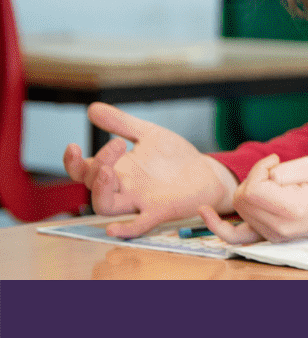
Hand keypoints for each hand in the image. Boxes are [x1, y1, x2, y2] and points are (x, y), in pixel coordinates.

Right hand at [62, 103, 234, 237]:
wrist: (206, 173)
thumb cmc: (173, 157)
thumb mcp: (148, 134)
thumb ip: (122, 123)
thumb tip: (92, 108)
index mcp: (117, 170)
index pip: (83, 171)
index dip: (72, 162)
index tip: (74, 146)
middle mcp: (123, 188)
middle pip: (93, 186)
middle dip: (95, 167)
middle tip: (117, 145)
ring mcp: (139, 201)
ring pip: (105, 206)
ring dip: (101, 192)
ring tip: (107, 172)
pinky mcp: (160, 211)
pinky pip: (138, 225)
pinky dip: (125, 229)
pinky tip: (113, 229)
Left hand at [200, 154, 307, 243]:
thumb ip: (284, 171)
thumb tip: (261, 177)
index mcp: (292, 212)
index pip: (253, 189)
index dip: (259, 169)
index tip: (276, 161)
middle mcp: (279, 230)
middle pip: (242, 198)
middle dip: (254, 177)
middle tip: (277, 169)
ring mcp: (273, 236)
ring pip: (240, 208)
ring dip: (250, 188)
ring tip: (274, 181)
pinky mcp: (269, 235)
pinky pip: (236, 236)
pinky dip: (219, 226)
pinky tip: (205, 212)